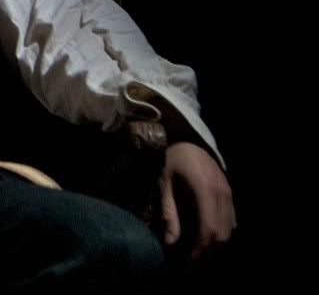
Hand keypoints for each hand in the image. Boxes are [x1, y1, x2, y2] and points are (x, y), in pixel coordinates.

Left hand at [159, 142, 235, 259]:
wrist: (185, 138)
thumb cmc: (171, 159)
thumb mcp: (164, 184)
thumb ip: (168, 213)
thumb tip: (170, 243)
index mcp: (204, 190)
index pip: (209, 228)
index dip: (200, 248)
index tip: (188, 258)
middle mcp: (222, 193)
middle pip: (223, 232)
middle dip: (208, 248)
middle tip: (191, 254)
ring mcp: (228, 192)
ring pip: (231, 227)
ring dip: (216, 241)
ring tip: (198, 245)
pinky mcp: (229, 192)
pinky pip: (232, 218)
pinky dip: (222, 229)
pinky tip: (206, 232)